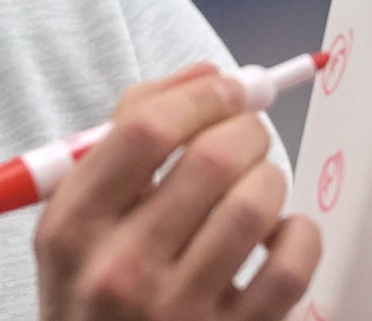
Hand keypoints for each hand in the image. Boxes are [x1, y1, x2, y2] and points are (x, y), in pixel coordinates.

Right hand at [33, 63, 321, 319]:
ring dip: (270, 177)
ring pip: (255, 206)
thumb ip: (124, 139)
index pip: (143, 131)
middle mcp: (121, 269)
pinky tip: (278, 233)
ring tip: (259, 181)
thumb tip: (205, 75)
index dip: (198, 95)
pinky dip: (299, 233)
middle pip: (209, 160)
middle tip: (247, 133)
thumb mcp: (76, 221)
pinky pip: (291, 265)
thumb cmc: (92, 288)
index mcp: (72, 227)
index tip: (226, 87)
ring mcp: (178, 311)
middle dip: (245, 129)